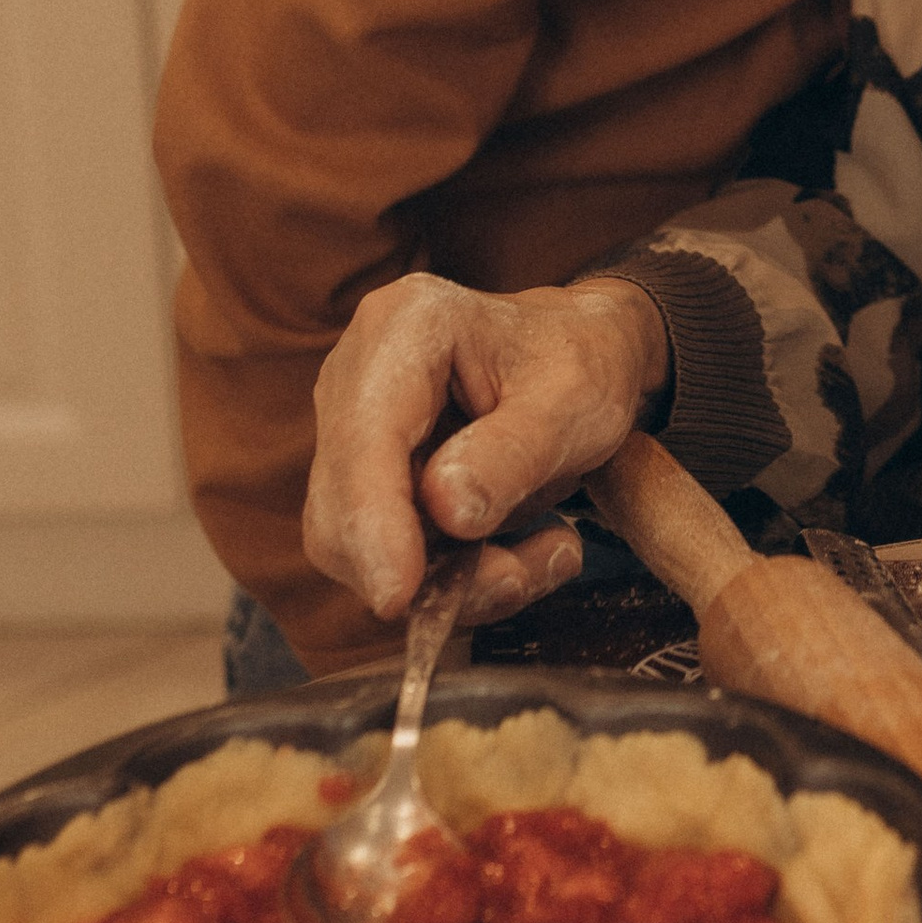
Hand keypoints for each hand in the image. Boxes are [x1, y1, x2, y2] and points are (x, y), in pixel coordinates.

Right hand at [302, 273, 669, 625]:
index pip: (365, 439)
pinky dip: (449, 576)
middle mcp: (355, 374)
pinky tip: (517, 557)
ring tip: (543, 555)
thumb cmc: (580, 361)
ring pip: (356, 544)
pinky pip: (383, 555)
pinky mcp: (363, 478)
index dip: (374, 524)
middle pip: (341, 506)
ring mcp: (351, 428)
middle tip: (519, 577)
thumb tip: (447, 512)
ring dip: (446, 579)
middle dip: (422, 566)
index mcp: (405, 327)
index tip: (397, 595)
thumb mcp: (574, 401)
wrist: (579, 353)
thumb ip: (512, 455)